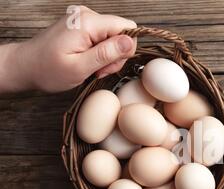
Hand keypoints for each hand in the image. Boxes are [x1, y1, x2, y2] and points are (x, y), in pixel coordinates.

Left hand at [0, 6, 136, 92]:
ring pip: (114, 37)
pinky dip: (100, 52)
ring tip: (91, 67)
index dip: (125, 49)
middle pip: (122, 33)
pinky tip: (88, 61)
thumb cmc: (47, 70)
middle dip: (115, 55)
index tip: (108, 64)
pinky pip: (104, 37)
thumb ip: (106, 54)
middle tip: (99, 69)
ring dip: (108, 56)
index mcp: (87, 22)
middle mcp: (87, 15)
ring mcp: (84, 19)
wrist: (26, 66)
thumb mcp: (79, 67)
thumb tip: (130, 42)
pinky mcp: (83, 25)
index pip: (127, 27)